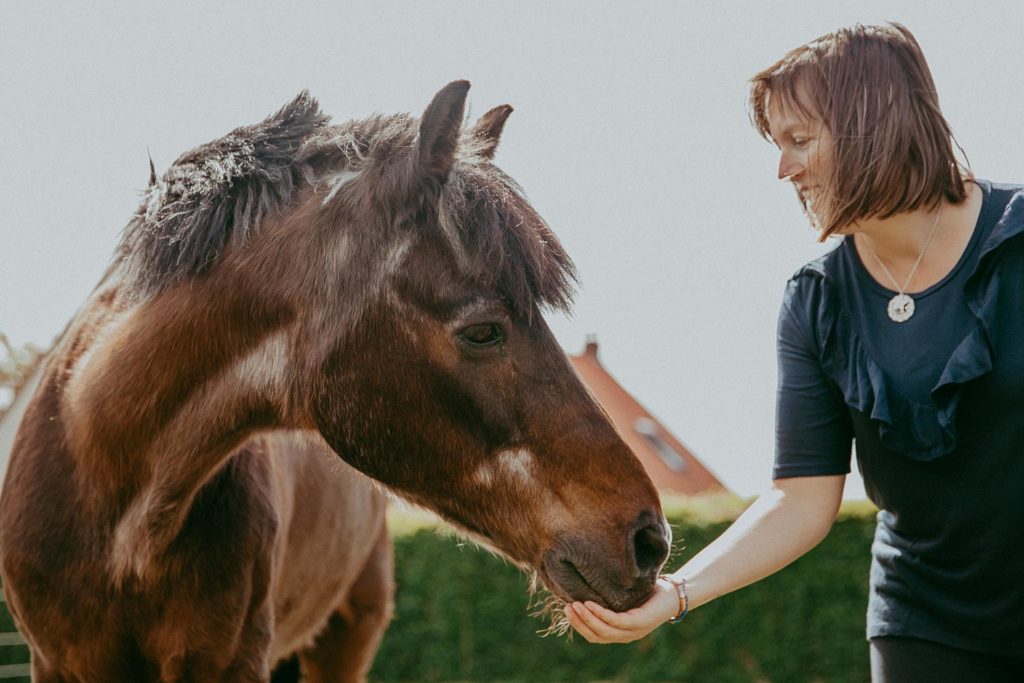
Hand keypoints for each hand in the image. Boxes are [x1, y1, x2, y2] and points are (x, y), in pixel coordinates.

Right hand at [564, 577, 680, 642]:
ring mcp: (634, 631)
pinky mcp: (641, 623)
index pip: (594, 636)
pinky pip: (616, 621)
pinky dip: (600, 613)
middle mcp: (626, 636)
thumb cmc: (648, 592)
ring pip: (604, 630)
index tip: (566, 610)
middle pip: (596, 636)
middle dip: (578, 622)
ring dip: (586, 618)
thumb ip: (609, 600)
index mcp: (621, 632)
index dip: (579, 625)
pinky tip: (590, 603)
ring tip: (574, 605)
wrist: (674, 592)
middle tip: (566, 608)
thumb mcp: (624, 598)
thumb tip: (585, 589)